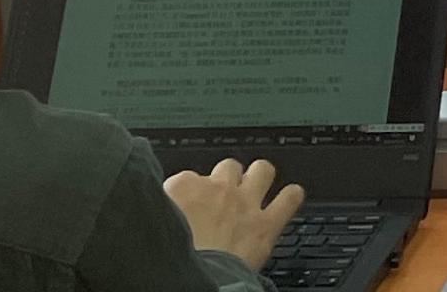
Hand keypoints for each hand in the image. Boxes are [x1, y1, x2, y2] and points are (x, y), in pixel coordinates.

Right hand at [165, 158, 302, 267]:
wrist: (192, 282)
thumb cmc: (170, 260)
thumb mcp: (155, 226)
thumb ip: (163, 213)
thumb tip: (165, 214)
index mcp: (182, 188)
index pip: (187, 178)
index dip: (189, 194)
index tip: (187, 206)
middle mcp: (217, 189)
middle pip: (228, 167)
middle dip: (228, 179)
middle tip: (222, 199)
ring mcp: (245, 203)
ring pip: (262, 170)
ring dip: (260, 179)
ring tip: (256, 191)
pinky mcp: (265, 225)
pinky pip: (290, 199)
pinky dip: (291, 198)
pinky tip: (288, 200)